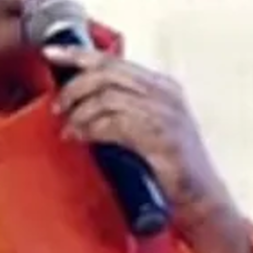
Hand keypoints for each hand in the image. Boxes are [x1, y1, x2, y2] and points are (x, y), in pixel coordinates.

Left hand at [44, 45, 231, 226]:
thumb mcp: (144, 126)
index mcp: (161, 85)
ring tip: (70, 129)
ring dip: (80, 113)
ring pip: (106, 97)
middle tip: (58, 107)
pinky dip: (90, 129)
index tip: (50, 52)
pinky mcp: (161, 137)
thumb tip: (75, 101)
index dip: (77, 53)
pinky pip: (114, 123)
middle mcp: (165, 93)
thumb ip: (118, 109)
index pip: (112, 59)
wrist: (202, 199)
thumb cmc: (168, 166)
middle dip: (74, 88)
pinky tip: (80, 137)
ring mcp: (166, 114)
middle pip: (106, 73)